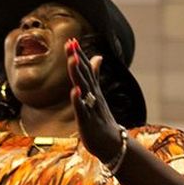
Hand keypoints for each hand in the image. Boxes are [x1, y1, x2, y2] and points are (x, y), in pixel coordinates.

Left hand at [65, 38, 124, 161]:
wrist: (112, 144)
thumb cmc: (101, 119)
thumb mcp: (97, 94)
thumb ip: (95, 76)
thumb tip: (98, 56)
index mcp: (94, 90)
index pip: (86, 69)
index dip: (79, 55)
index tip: (72, 40)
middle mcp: (93, 95)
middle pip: (84, 74)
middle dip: (77, 58)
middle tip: (71, 43)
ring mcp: (91, 107)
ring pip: (84, 88)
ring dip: (78, 74)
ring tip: (72, 59)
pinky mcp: (87, 121)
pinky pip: (82, 109)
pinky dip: (78, 100)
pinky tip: (74, 90)